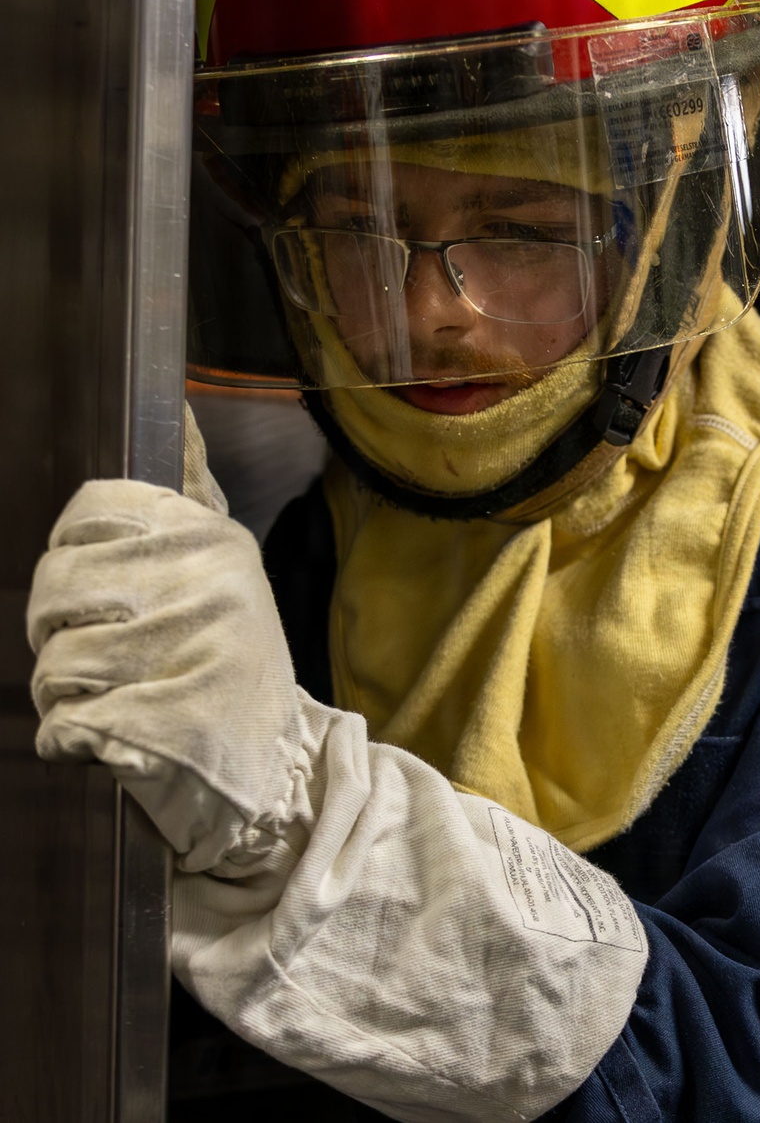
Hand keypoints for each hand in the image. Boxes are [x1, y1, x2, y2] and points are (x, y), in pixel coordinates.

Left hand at [27, 444, 308, 872]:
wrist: (276, 780)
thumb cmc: (233, 670)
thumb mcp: (227, 572)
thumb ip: (193, 496)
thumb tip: (183, 409)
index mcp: (211, 541)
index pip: (90, 510)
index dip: (71, 555)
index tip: (96, 591)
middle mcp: (202, 586)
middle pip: (56, 587)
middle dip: (57, 634)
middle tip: (101, 659)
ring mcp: (183, 655)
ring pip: (53, 663)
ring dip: (64, 695)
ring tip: (112, 701)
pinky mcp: (159, 729)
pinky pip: (60, 726)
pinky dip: (69, 744)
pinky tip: (110, 743)